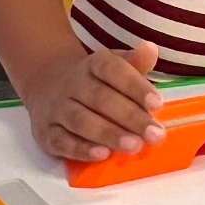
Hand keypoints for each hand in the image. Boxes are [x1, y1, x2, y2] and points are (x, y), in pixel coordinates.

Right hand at [23, 42, 165, 163]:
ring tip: (135, 146)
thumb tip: (151, 49)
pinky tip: (103, 155)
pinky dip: (81, 150)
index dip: (135, 86)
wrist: (50, 87)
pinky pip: (61, 142)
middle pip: (100, 98)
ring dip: (108, 134)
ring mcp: (57, 109)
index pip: (113, 70)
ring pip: (81, 121)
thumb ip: (136, 62)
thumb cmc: (97, 82)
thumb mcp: (117, 67)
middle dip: (130, 117)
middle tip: (154, 135)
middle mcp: (72, 84)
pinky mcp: (46, 133)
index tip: (158, 104)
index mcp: (93, 64)